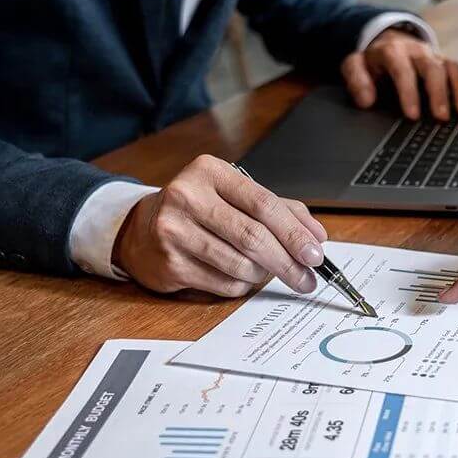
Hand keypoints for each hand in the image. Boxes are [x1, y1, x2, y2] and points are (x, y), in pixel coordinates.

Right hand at [113, 155, 327, 297]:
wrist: (140, 229)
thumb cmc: (198, 211)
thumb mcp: (235, 196)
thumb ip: (279, 209)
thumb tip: (316, 236)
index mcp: (210, 172)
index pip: (263, 203)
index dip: (295, 232)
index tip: (316, 253)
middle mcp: (187, 197)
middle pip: (253, 237)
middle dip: (288, 262)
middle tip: (308, 278)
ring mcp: (174, 231)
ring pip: (240, 264)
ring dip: (266, 274)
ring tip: (273, 273)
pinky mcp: (170, 264)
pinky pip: (224, 283)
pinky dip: (243, 285)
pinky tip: (243, 277)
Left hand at [341, 29, 457, 121]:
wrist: (389, 41)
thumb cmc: (373, 61)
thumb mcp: (355, 65)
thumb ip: (356, 80)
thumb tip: (365, 101)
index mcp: (393, 52)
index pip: (402, 70)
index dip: (408, 92)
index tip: (412, 115)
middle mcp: (417, 52)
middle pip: (432, 68)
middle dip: (438, 93)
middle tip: (441, 118)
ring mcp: (435, 56)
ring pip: (452, 68)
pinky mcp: (447, 63)